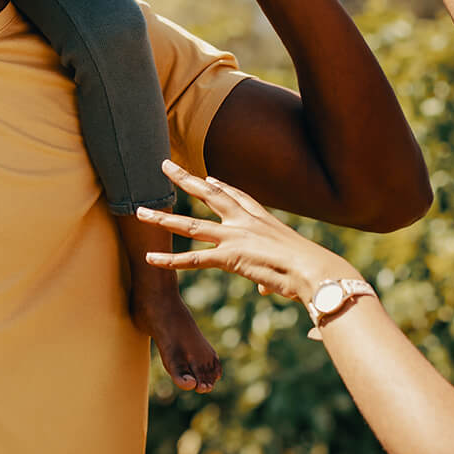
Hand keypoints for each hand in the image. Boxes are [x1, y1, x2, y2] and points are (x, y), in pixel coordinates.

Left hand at [137, 160, 351, 303]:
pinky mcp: (228, 256)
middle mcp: (245, 221)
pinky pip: (192, 258)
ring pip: (189, 224)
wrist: (313, 270)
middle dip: (185, 179)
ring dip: (163, 218)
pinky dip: (170, 260)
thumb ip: (267, 276)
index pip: (237, 195)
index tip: (209, 177)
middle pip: (208, 194)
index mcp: (262, 218)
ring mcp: (234, 236)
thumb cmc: (308, 269)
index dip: (221, 185)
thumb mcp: (288, 264)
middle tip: (165, 166)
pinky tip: (151, 258)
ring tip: (140, 211)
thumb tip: (263, 287)